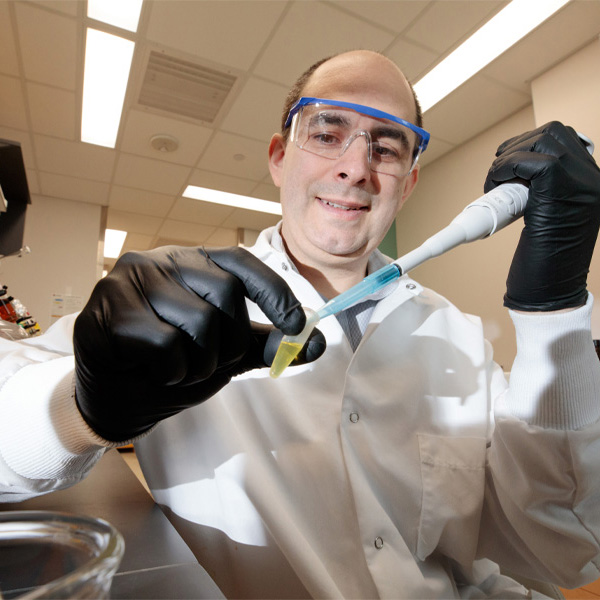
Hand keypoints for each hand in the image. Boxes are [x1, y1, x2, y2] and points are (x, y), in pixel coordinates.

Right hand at [74, 246, 325, 440]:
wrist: (118, 400)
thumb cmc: (174, 367)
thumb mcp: (229, 355)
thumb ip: (269, 345)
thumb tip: (319, 342)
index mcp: (194, 264)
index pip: (241, 262)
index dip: (275, 292)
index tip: (296, 325)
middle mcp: (163, 261)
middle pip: (225, 294)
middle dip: (230, 344)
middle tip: (209, 364)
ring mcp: (133, 280)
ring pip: (198, 321)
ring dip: (200, 363)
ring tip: (179, 371)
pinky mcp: (108, 307)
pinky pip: (165, 343)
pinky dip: (171, 372)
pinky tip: (154, 374)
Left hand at [484, 121, 599, 310]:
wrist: (551, 294)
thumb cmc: (544, 265)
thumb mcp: (547, 219)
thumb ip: (544, 194)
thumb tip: (518, 175)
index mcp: (590, 185)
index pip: (565, 141)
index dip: (530, 146)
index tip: (507, 166)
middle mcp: (592, 180)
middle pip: (553, 132)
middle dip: (517, 146)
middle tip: (498, 173)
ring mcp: (582, 184)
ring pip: (543, 139)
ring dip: (509, 156)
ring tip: (495, 182)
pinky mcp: (563, 191)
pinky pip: (530, 160)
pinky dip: (504, 168)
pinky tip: (495, 185)